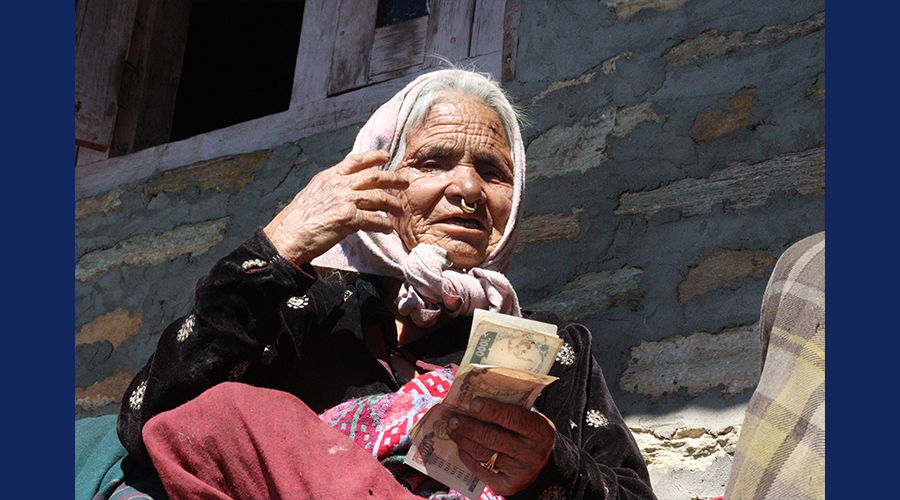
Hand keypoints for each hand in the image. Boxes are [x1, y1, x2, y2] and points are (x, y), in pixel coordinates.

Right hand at [263, 149, 407, 263]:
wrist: (287, 237)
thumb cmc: (296, 221)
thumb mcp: (312, 195)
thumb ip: (330, 190)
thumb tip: (343, 192)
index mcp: (328, 177)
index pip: (355, 161)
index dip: (374, 156)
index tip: (385, 156)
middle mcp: (338, 185)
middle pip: (374, 176)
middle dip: (393, 178)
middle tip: (405, 181)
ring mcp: (344, 200)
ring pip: (379, 197)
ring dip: (393, 204)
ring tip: (400, 211)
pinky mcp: (348, 219)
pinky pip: (374, 220)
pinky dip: (383, 225)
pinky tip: (387, 229)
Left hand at [448, 398, 555, 495]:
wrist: (539, 468)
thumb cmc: (527, 435)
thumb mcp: (528, 421)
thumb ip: (507, 412)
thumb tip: (472, 403)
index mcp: (540, 431)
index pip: (513, 418)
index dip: (492, 410)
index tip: (473, 404)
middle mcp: (532, 453)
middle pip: (494, 438)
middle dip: (470, 428)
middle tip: (453, 419)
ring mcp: (519, 472)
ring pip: (484, 454)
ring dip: (464, 441)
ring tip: (452, 430)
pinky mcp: (506, 486)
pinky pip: (480, 470)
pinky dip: (467, 457)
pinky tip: (460, 447)